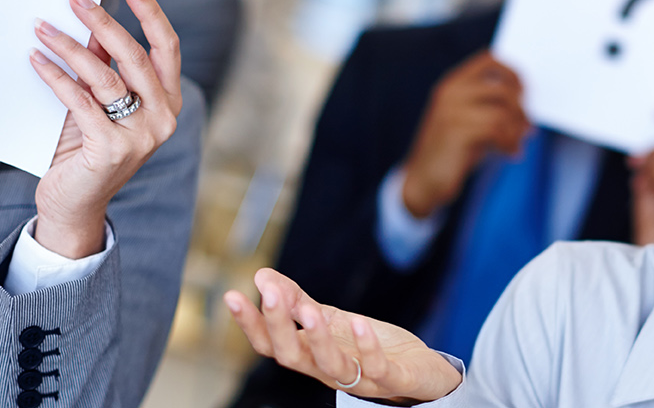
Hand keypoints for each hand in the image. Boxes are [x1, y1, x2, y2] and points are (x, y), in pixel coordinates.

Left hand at [29, 0, 182, 258]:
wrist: (77, 203)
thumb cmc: (89, 150)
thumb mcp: (101, 104)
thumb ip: (104, 68)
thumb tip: (92, 28)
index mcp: (169, 102)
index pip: (167, 49)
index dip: (152, 15)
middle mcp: (163, 118)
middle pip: (135, 56)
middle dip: (103, 24)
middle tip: (76, 1)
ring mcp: (141, 136)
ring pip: (106, 77)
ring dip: (70, 48)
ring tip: (43, 30)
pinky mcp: (111, 148)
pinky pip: (82, 101)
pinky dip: (57, 77)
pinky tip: (38, 61)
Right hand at [225, 269, 461, 402]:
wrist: (421, 372)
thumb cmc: (370, 347)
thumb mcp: (332, 320)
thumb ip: (299, 302)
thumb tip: (261, 275)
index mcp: (310, 356)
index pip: (271, 344)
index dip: (250, 324)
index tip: (231, 294)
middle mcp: (328, 370)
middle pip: (292, 356)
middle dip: (278, 326)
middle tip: (268, 294)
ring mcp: (359, 378)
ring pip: (331, 365)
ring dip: (317, 338)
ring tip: (309, 310)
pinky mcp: (392, 378)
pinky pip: (376, 368)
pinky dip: (367, 346)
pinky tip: (360, 321)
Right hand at [401, 52, 529, 217]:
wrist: (422, 183)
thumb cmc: (452, 153)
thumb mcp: (471, 123)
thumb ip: (491, 108)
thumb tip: (526, 107)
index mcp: (453, 84)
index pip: (489, 59)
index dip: (513, 73)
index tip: (524, 95)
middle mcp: (451, 92)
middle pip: (503, 88)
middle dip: (521, 110)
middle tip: (527, 129)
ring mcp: (451, 111)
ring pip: (503, 110)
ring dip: (517, 131)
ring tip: (516, 145)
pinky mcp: (456, 132)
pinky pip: (497, 130)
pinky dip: (510, 143)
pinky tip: (511, 153)